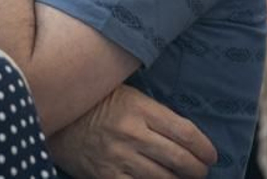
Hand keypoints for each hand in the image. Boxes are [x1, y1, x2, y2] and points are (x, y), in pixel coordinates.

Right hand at [49, 84, 215, 178]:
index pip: (185, 133)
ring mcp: (118, 157)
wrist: (55, 116)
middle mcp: (132, 133)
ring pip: (163, 178)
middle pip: (179, 159)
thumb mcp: (128, 94)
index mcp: (140, 108)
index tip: (211, 154)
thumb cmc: (96, 103)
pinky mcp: (106, 176)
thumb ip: (155, 113)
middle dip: (197, 169)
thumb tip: (186, 135)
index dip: (204, 148)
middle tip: (201, 170)